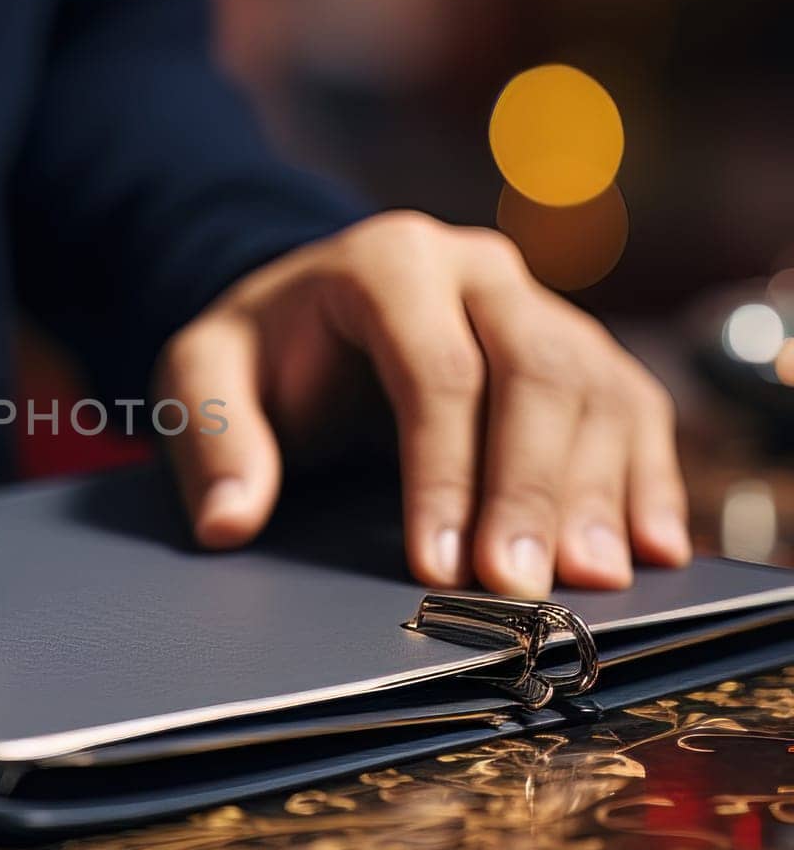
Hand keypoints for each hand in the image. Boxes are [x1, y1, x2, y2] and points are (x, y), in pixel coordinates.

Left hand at [153, 210, 689, 597]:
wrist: (308, 310)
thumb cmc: (259, 350)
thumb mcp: (202, 374)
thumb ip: (212, 438)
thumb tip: (229, 522)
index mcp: (388, 262)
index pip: (435, 369)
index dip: (443, 472)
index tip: (437, 566)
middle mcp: (478, 271)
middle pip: (534, 371)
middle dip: (530, 488)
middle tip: (519, 587)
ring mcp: (539, 303)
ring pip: (596, 388)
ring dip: (597, 491)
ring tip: (588, 581)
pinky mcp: (578, 346)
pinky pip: (631, 404)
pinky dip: (646, 477)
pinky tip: (648, 548)